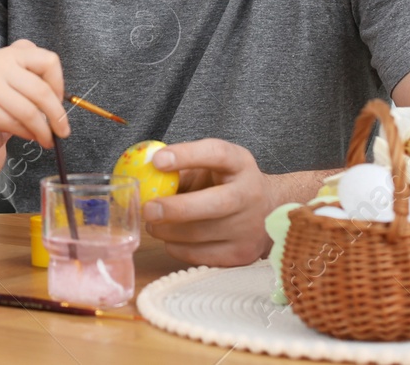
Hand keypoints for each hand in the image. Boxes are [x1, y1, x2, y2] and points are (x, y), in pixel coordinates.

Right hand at [0, 39, 68, 145]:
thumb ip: (15, 71)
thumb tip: (47, 92)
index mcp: (7, 55)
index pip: (48, 61)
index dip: (59, 83)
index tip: (57, 99)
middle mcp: (2, 68)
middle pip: (43, 93)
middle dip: (58, 115)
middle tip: (63, 130)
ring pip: (32, 112)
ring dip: (44, 130)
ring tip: (48, 140)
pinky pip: (14, 125)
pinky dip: (27, 133)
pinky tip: (29, 138)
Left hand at [141, 139, 278, 266]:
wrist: (266, 209)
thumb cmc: (224, 183)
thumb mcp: (210, 166)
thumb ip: (180, 168)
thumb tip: (143, 174)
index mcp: (240, 163)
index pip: (216, 154)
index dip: (186, 156)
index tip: (157, 161)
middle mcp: (250, 194)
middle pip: (213, 204)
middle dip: (175, 208)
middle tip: (147, 209)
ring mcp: (249, 227)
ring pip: (201, 234)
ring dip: (168, 231)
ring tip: (152, 224)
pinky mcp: (243, 254)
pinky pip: (201, 255)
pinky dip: (177, 247)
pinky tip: (170, 238)